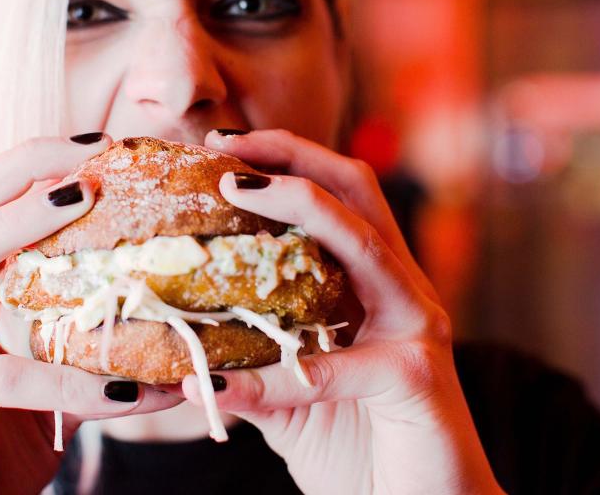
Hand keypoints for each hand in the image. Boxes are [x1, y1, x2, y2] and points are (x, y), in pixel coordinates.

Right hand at [0, 134, 180, 494]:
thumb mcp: (42, 380)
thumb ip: (73, 339)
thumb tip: (157, 309)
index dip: (31, 166)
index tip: (101, 145)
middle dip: (17, 170)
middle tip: (91, 155)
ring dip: (11, 225)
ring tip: (81, 204)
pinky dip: (64, 379)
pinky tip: (128, 391)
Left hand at [180, 129, 503, 493]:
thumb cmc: (359, 450)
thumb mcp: (290, 398)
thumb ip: (251, 364)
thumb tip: (180, 359)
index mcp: (374, 285)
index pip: (336, 197)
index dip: (283, 161)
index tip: (218, 150)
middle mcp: (403, 291)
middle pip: (356, 192)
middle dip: (291, 156)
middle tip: (223, 149)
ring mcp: (418, 328)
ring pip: (362, 242)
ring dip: (297, 207)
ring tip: (234, 190)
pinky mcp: (418, 378)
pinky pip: (338, 364)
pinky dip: (276, 374)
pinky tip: (219, 385)